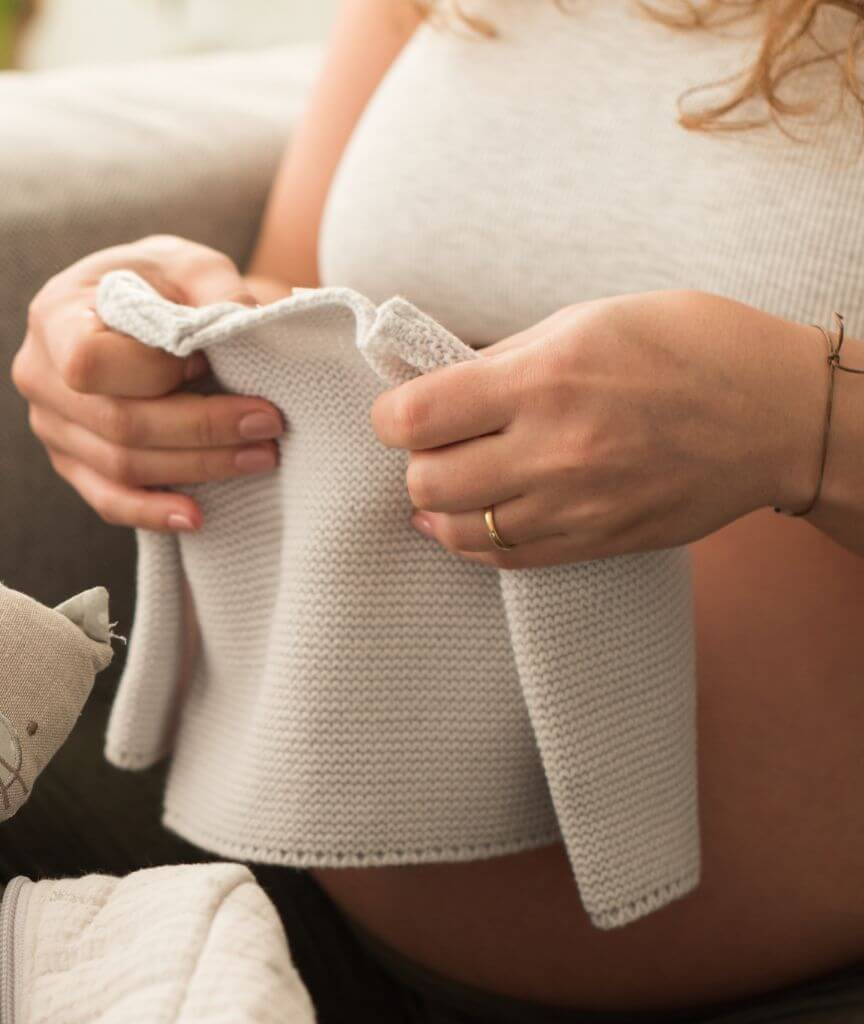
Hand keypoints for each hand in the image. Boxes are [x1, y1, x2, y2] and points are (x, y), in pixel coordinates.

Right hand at [10, 235, 284, 530]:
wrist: (137, 309)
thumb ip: (217, 287)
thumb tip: (248, 323)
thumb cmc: (160, 283)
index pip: (89, 363)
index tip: (206, 361)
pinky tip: (197, 517)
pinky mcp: (72, 464)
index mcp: (54, 317)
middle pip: (119, 423)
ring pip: (122, 467)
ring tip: (260, 456)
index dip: (153, 371)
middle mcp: (38, 377)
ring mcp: (51, 428)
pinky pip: (108, 501)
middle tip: (267, 423)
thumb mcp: (189, 264)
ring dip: (197, 468)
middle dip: (201, 429)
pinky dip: (153, 513)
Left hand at [370, 289, 829, 567]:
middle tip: (436, 445)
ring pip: (459, 532)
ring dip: (442, 507)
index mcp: (546, 377)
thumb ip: (507, 357)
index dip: (390, 416)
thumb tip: (438, 380)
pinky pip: (505, 560)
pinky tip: (480, 516)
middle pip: (426, 481)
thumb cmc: (690, 347)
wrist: (777, 415)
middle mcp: (553, 449)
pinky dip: (477, 541)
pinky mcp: (595, 543)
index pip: (416, 418)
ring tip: (455, 482)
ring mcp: (575, 506)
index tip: (400, 410)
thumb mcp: (591, 319)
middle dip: (416, 462)